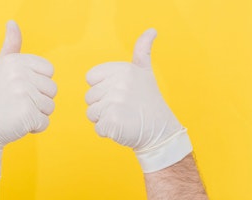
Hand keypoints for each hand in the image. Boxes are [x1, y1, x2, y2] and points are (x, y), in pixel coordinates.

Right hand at [0, 21, 56, 183]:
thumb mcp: (0, 68)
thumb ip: (11, 46)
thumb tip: (12, 23)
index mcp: (15, 61)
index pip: (49, 71)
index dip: (38, 83)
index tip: (20, 88)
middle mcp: (19, 74)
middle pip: (52, 89)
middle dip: (39, 100)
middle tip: (17, 103)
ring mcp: (23, 94)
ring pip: (50, 106)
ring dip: (37, 114)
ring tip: (17, 112)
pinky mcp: (27, 114)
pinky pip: (45, 122)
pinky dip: (35, 127)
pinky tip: (18, 124)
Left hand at [85, 29, 191, 172]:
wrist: (161, 130)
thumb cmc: (148, 101)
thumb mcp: (144, 72)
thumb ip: (142, 50)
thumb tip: (151, 30)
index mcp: (121, 69)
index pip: (90, 78)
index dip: (102, 88)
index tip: (119, 92)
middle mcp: (118, 84)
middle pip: (89, 97)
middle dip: (103, 105)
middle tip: (124, 107)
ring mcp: (115, 103)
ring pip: (91, 113)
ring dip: (104, 119)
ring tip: (124, 116)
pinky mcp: (112, 121)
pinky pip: (97, 127)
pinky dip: (108, 131)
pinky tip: (123, 127)